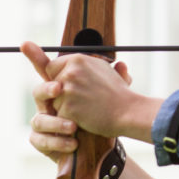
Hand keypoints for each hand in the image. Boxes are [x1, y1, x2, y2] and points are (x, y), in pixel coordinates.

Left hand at [21, 41, 157, 141]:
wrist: (128, 111)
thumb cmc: (118, 92)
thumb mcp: (106, 69)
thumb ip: (91, 63)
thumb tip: (108, 59)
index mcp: (77, 60)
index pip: (52, 67)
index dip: (60, 77)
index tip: (71, 84)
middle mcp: (70, 73)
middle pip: (51, 85)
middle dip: (62, 92)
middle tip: (82, 97)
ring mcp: (67, 91)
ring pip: (54, 101)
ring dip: (66, 106)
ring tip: (88, 106)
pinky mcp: (66, 108)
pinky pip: (59, 115)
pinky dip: (69, 118)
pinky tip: (86, 116)